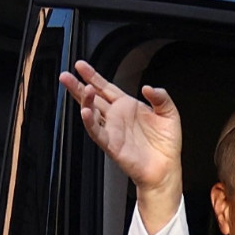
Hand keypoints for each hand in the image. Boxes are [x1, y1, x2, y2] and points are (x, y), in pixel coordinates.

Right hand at [60, 60, 182, 233]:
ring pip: (92, 112)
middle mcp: (116, 117)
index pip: (106, 87)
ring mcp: (112, 130)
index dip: (93, 76)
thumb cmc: (166, 144)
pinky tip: (85, 112)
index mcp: (127, 106)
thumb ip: (161, 97)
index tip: (81, 66)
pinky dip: (90, 122)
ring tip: (81, 89)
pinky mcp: (111, 144)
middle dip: (78, 86)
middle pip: (93, 98)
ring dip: (84, 101)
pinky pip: (97, 132)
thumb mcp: (169, 113)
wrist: (166, 168)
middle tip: (65, 76)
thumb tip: (148, 87)